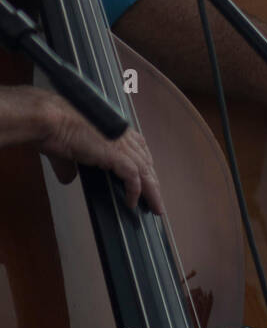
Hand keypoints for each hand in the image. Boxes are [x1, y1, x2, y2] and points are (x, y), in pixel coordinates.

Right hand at [29, 86, 164, 212]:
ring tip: (154, 209)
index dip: (146, 165)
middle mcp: (122, 133)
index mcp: (114, 127)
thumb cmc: (53, 128)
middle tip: (156, 200)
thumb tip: (68, 178)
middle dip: (153, 182)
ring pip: (145, 171)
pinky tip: (132, 204)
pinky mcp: (115, 153)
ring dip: (151, 192)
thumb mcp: (66, 149)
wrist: (50, 119)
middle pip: (146, 161)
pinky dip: (134, 192)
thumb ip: (70, 166)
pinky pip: (132, 177)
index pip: (139, 147)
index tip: (149, 179)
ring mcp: (120, 143)